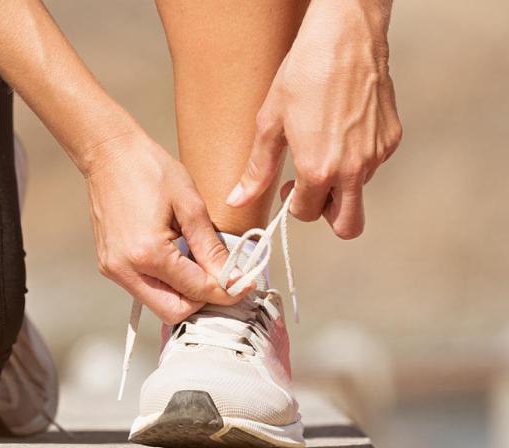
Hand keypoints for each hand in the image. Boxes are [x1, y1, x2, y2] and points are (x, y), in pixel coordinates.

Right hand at [84, 132, 245, 323]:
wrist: (108, 153)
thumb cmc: (149, 169)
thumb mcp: (191, 205)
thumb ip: (211, 248)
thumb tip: (233, 278)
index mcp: (147, 253)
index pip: (196, 291)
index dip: (227, 291)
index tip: (246, 283)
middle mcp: (125, 269)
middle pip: (174, 312)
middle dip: (202, 300)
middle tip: (222, 279)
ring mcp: (113, 269)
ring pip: (158, 304)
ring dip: (184, 292)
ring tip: (199, 264)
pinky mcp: (109, 265)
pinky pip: (143, 289)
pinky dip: (166, 283)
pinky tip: (177, 257)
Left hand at [227, 0, 402, 238]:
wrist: (345, 39)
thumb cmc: (304, 75)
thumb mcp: (270, 124)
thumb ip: (256, 169)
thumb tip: (236, 199)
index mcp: (318, 170)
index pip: (307, 213)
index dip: (293, 205)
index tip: (287, 188)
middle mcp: (353, 169)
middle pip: (348, 225)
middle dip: (327, 216)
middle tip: (310, 189)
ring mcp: (377, 155)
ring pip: (359, 191)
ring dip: (340, 182)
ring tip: (322, 147)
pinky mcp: (392, 139)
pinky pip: (373, 165)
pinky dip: (357, 159)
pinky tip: (341, 131)